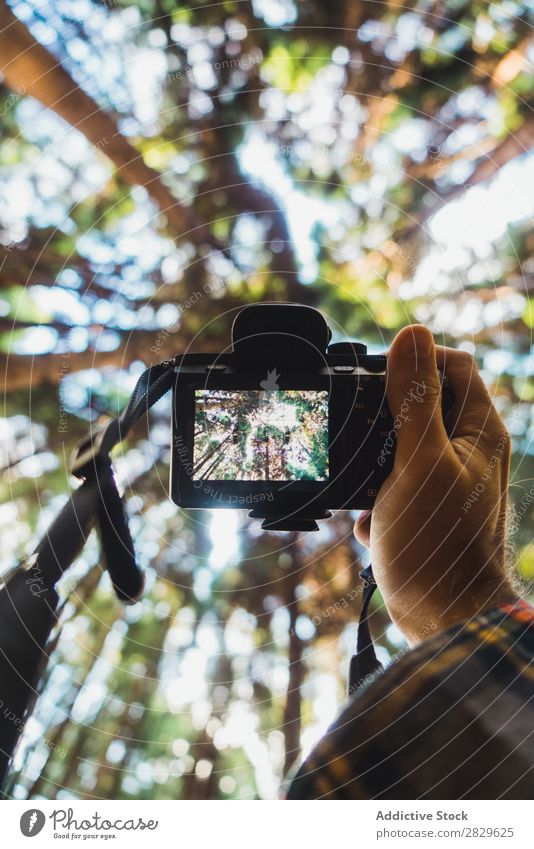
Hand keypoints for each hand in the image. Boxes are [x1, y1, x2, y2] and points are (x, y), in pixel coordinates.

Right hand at [354, 324, 516, 644]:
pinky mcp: (429, 512)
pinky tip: (363, 518)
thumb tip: (413, 333)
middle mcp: (470, 451)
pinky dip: (376, 497)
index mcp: (479, 430)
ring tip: (354, 476)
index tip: (375, 373)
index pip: (455, 365)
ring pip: (405, 446)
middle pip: (426, 402)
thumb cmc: (437, 543)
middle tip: (353, 421)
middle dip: (385, 409)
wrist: (445, 621)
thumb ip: (415, 399)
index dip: (415, 358)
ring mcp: (449, 482)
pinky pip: (396, 486)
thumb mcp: (418, 461)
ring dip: (375, 457)